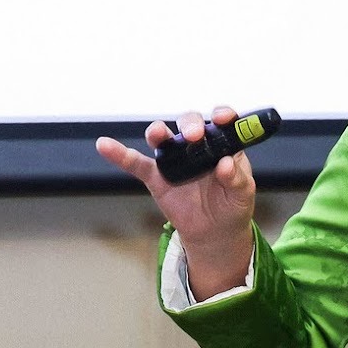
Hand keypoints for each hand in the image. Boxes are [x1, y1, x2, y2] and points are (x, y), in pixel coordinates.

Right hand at [96, 106, 256, 296]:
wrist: (215, 233)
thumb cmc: (233, 205)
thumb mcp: (243, 194)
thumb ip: (237, 178)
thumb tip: (226, 164)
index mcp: (222, 145)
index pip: (222, 122)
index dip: (222, 115)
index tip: (222, 117)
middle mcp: (197, 146)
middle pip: (189, 124)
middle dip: (190, 125)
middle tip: (194, 136)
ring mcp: (175, 160)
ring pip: (163, 138)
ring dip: (158, 132)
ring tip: (157, 134)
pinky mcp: (157, 177)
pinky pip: (136, 163)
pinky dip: (119, 154)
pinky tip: (105, 145)